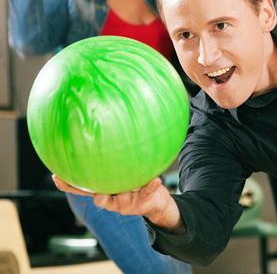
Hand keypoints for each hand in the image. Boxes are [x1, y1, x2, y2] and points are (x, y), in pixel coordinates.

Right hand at [53, 175, 184, 232]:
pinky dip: (151, 186)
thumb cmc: (136, 183)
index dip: (69, 185)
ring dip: (125, 192)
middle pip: (101, 200)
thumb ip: (111, 163)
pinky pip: (147, 192)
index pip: (83, 190)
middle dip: (100, 196)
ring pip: (122, 200)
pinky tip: (156, 180)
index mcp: (104, 192)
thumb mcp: (122, 173)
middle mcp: (113, 200)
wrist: (157, 202)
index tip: (57, 176)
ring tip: (130, 186)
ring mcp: (128, 203)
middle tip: (99, 191)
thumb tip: (101, 136)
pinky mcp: (145, 201)